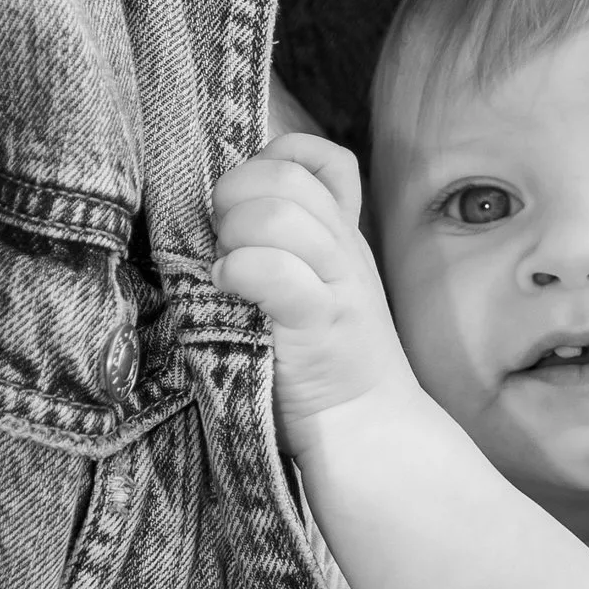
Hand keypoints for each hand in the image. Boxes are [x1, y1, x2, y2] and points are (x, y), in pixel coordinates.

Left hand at [213, 133, 412, 433]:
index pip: (321, 158)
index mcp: (341, 235)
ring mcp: (335, 284)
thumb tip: (221, 210)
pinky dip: (238, 272)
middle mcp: (343, 249)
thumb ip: (289, 245)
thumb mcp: (321, 287)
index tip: (246, 202)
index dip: (272, 160)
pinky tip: (228, 292)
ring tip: (226, 274)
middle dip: (234, 198)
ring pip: (277, 214)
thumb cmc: (323, 364)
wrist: (366, 430)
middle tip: (223, 244)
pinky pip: (272, 269)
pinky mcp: (317, 322)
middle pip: (284, 176)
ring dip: (233, 237)